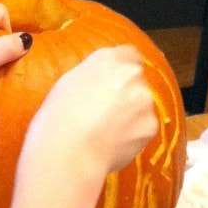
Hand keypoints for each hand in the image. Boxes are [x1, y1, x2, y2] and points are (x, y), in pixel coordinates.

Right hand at [21, 45, 157, 181]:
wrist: (67, 153)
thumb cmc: (56, 120)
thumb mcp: (67, 83)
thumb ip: (92, 74)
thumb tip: (101, 80)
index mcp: (107, 58)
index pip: (128, 54)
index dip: (120, 71)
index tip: (113, 83)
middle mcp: (131, 73)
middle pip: (136, 80)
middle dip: (126, 93)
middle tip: (104, 112)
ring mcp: (144, 99)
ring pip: (142, 105)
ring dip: (130, 115)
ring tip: (104, 131)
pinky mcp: (151, 125)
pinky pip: (143, 128)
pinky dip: (132, 135)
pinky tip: (112, 142)